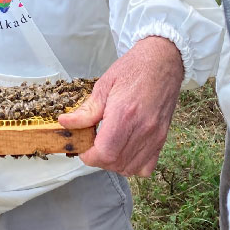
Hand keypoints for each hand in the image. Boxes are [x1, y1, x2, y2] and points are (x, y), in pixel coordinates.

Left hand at [59, 36, 183, 176]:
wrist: (163, 61)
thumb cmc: (134, 68)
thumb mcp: (104, 85)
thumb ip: (86, 110)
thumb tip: (65, 123)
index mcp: (124, 114)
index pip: (105, 152)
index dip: (89, 156)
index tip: (82, 147)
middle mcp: (142, 128)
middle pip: (116, 163)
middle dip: (98, 159)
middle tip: (91, 144)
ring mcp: (155, 135)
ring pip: (130, 168)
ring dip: (113, 164)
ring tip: (106, 146)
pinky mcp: (162, 138)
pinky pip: (146, 166)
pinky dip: (132, 165)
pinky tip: (124, 150)